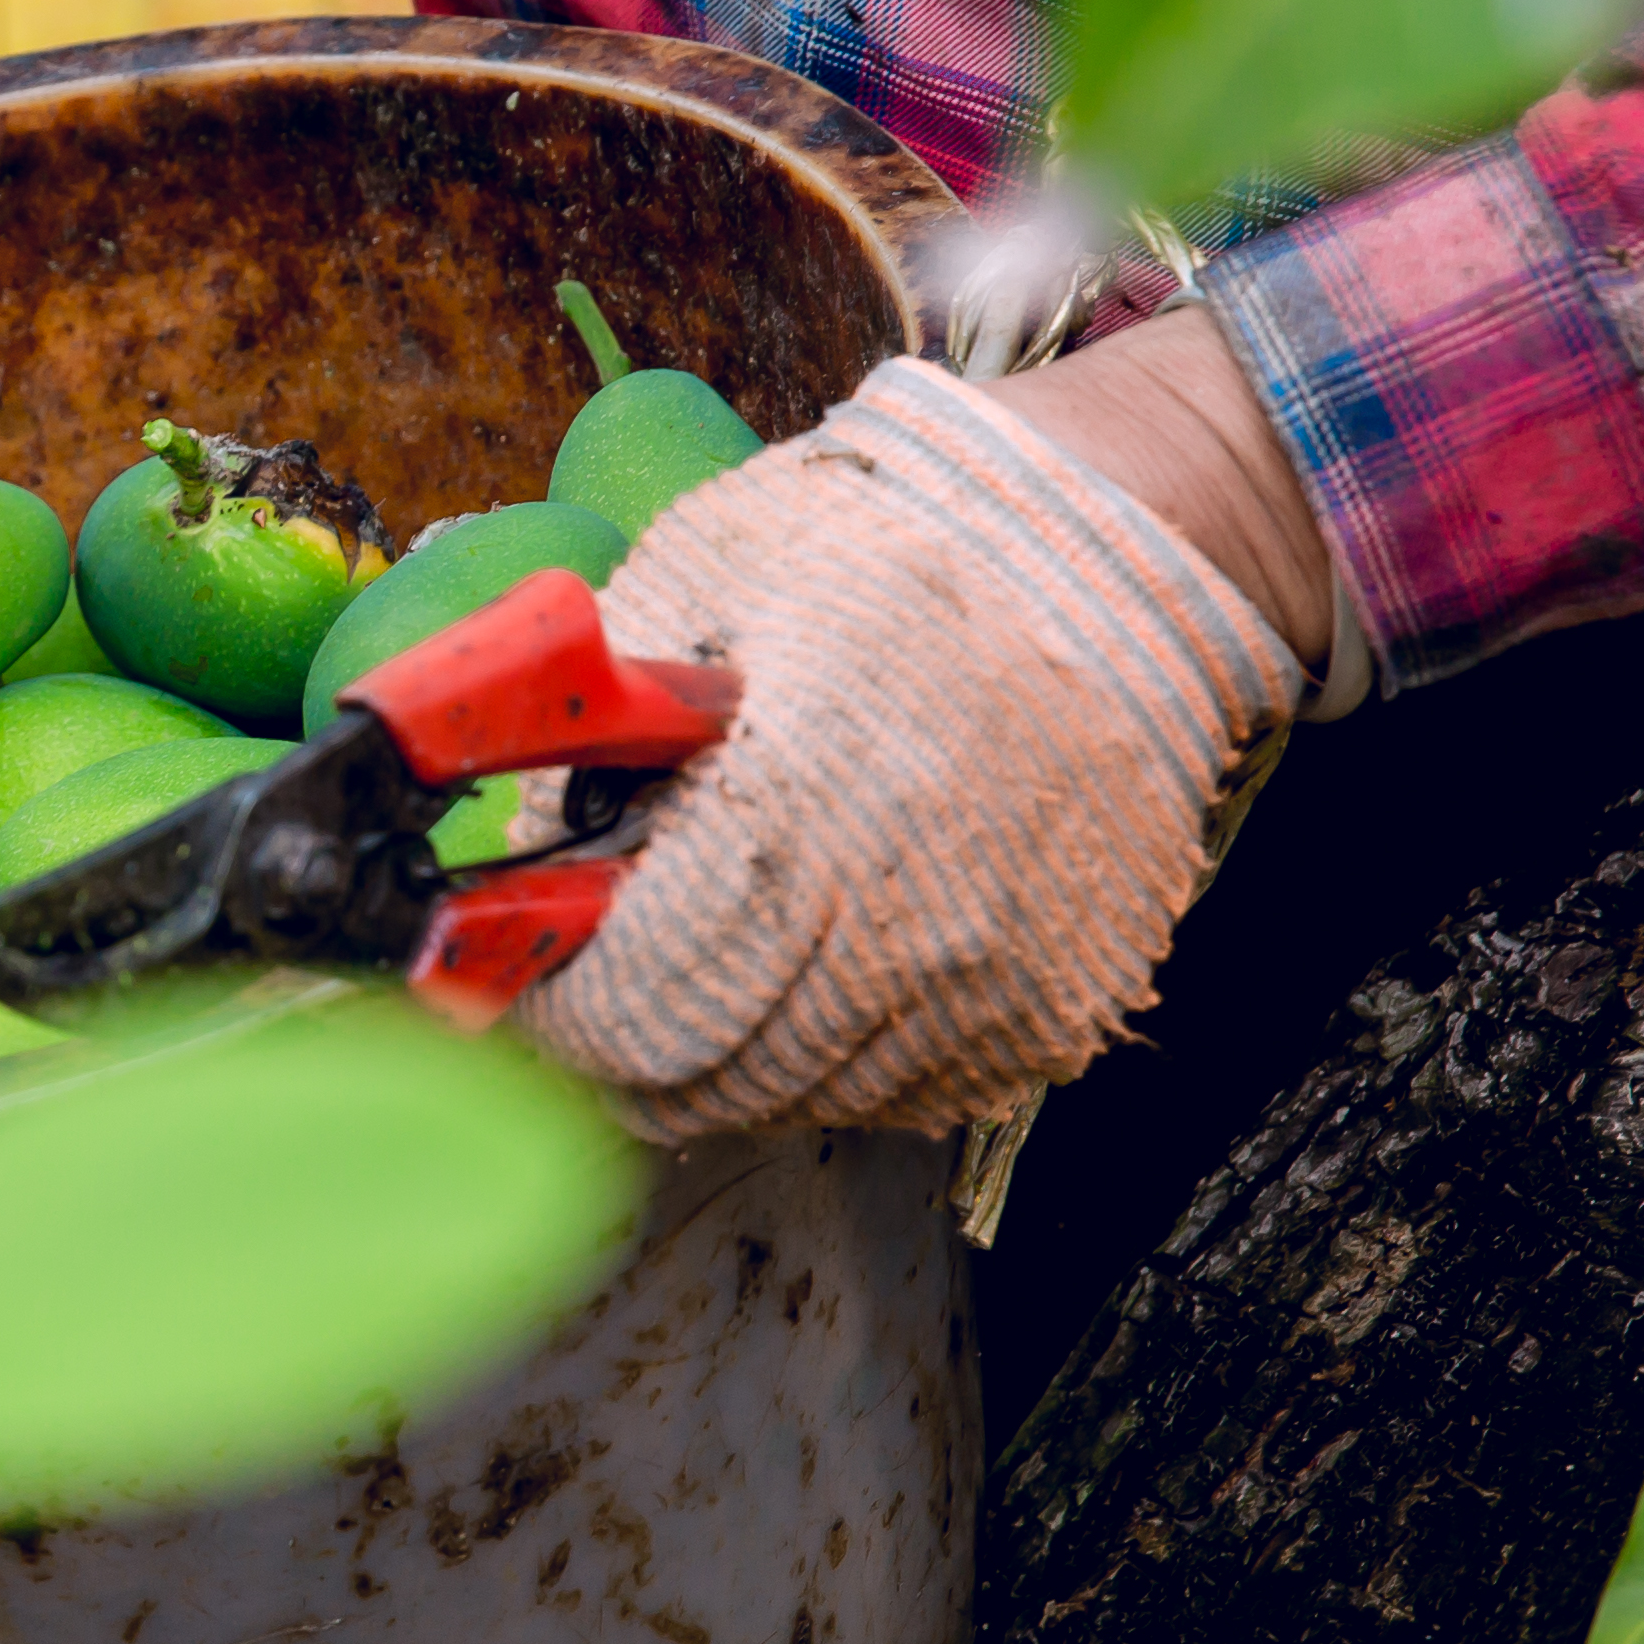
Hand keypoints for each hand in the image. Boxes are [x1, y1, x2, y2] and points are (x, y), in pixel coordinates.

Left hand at [518, 322, 1322, 1140]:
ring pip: (801, 1099)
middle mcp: (907, 938)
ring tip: (719, 950)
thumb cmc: (897, 544)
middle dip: (625, 1039)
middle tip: (599, 980)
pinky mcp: (1060, 1013)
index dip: (556, 1004)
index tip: (528, 974)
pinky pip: (906, 1090)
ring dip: (733, 1048)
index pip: (631, 1008)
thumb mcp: (699, 576)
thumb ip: (585, 729)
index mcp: (798, 827)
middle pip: (704, 1083)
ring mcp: (995, 993)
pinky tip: (828, 954)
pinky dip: (842, 1047)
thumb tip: (520, 857)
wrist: (1123, 548)